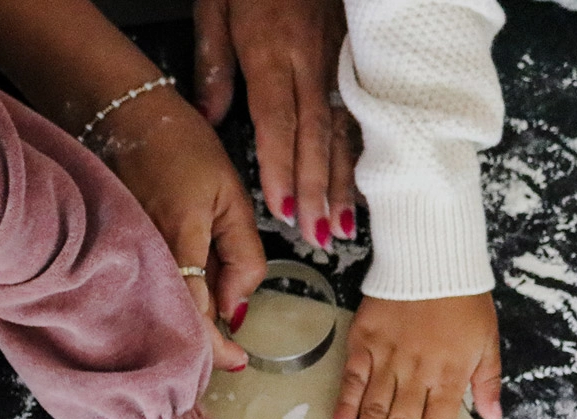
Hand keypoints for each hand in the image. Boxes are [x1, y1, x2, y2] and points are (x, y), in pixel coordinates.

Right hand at [95, 88, 263, 370]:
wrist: (122, 112)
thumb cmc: (180, 146)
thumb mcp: (231, 194)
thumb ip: (243, 254)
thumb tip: (238, 308)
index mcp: (178, 238)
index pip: (196, 313)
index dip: (216, 347)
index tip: (239, 361)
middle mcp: (144, 253)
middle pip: (171, 324)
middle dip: (199, 348)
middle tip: (226, 356)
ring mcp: (123, 253)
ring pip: (155, 312)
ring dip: (181, 328)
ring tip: (205, 331)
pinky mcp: (112, 252)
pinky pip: (140, 292)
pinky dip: (163, 305)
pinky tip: (178, 304)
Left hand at [194, 0, 357, 250]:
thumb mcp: (215, 7)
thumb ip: (214, 63)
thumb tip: (212, 118)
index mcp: (271, 50)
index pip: (277, 120)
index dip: (281, 167)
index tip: (281, 209)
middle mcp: (310, 59)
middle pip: (315, 134)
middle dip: (316, 190)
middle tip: (317, 237)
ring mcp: (339, 59)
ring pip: (345, 128)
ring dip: (343, 181)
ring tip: (342, 226)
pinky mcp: (358, 56)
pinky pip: (362, 110)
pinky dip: (363, 151)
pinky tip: (364, 183)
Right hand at [332, 294, 502, 418]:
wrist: (430, 255)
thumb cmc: (463, 298)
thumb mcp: (488, 339)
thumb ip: (488, 380)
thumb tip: (493, 417)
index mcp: (450, 375)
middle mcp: (417, 372)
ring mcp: (387, 358)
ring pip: (377, 411)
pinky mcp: (364, 342)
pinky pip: (353, 380)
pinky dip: (346, 406)